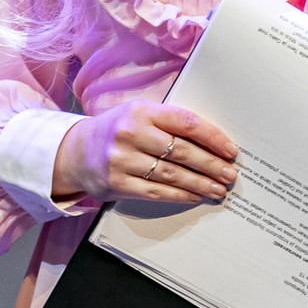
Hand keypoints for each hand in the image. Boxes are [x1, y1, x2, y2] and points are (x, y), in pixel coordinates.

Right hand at [52, 99, 239, 205]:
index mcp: (140, 111)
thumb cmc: (117, 130)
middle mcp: (130, 133)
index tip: (231, 150)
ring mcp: (122, 160)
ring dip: (200, 183)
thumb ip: (170, 123)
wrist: (76, 151)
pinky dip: (180, 195)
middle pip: (182, 151)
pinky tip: (195, 196)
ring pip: (172, 174)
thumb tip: (213, 143)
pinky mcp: (118, 183)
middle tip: (231, 174)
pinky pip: (157, 192)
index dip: (213, 138)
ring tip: (219, 188)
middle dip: (211, 165)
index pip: (186, 123)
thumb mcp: (139, 115)